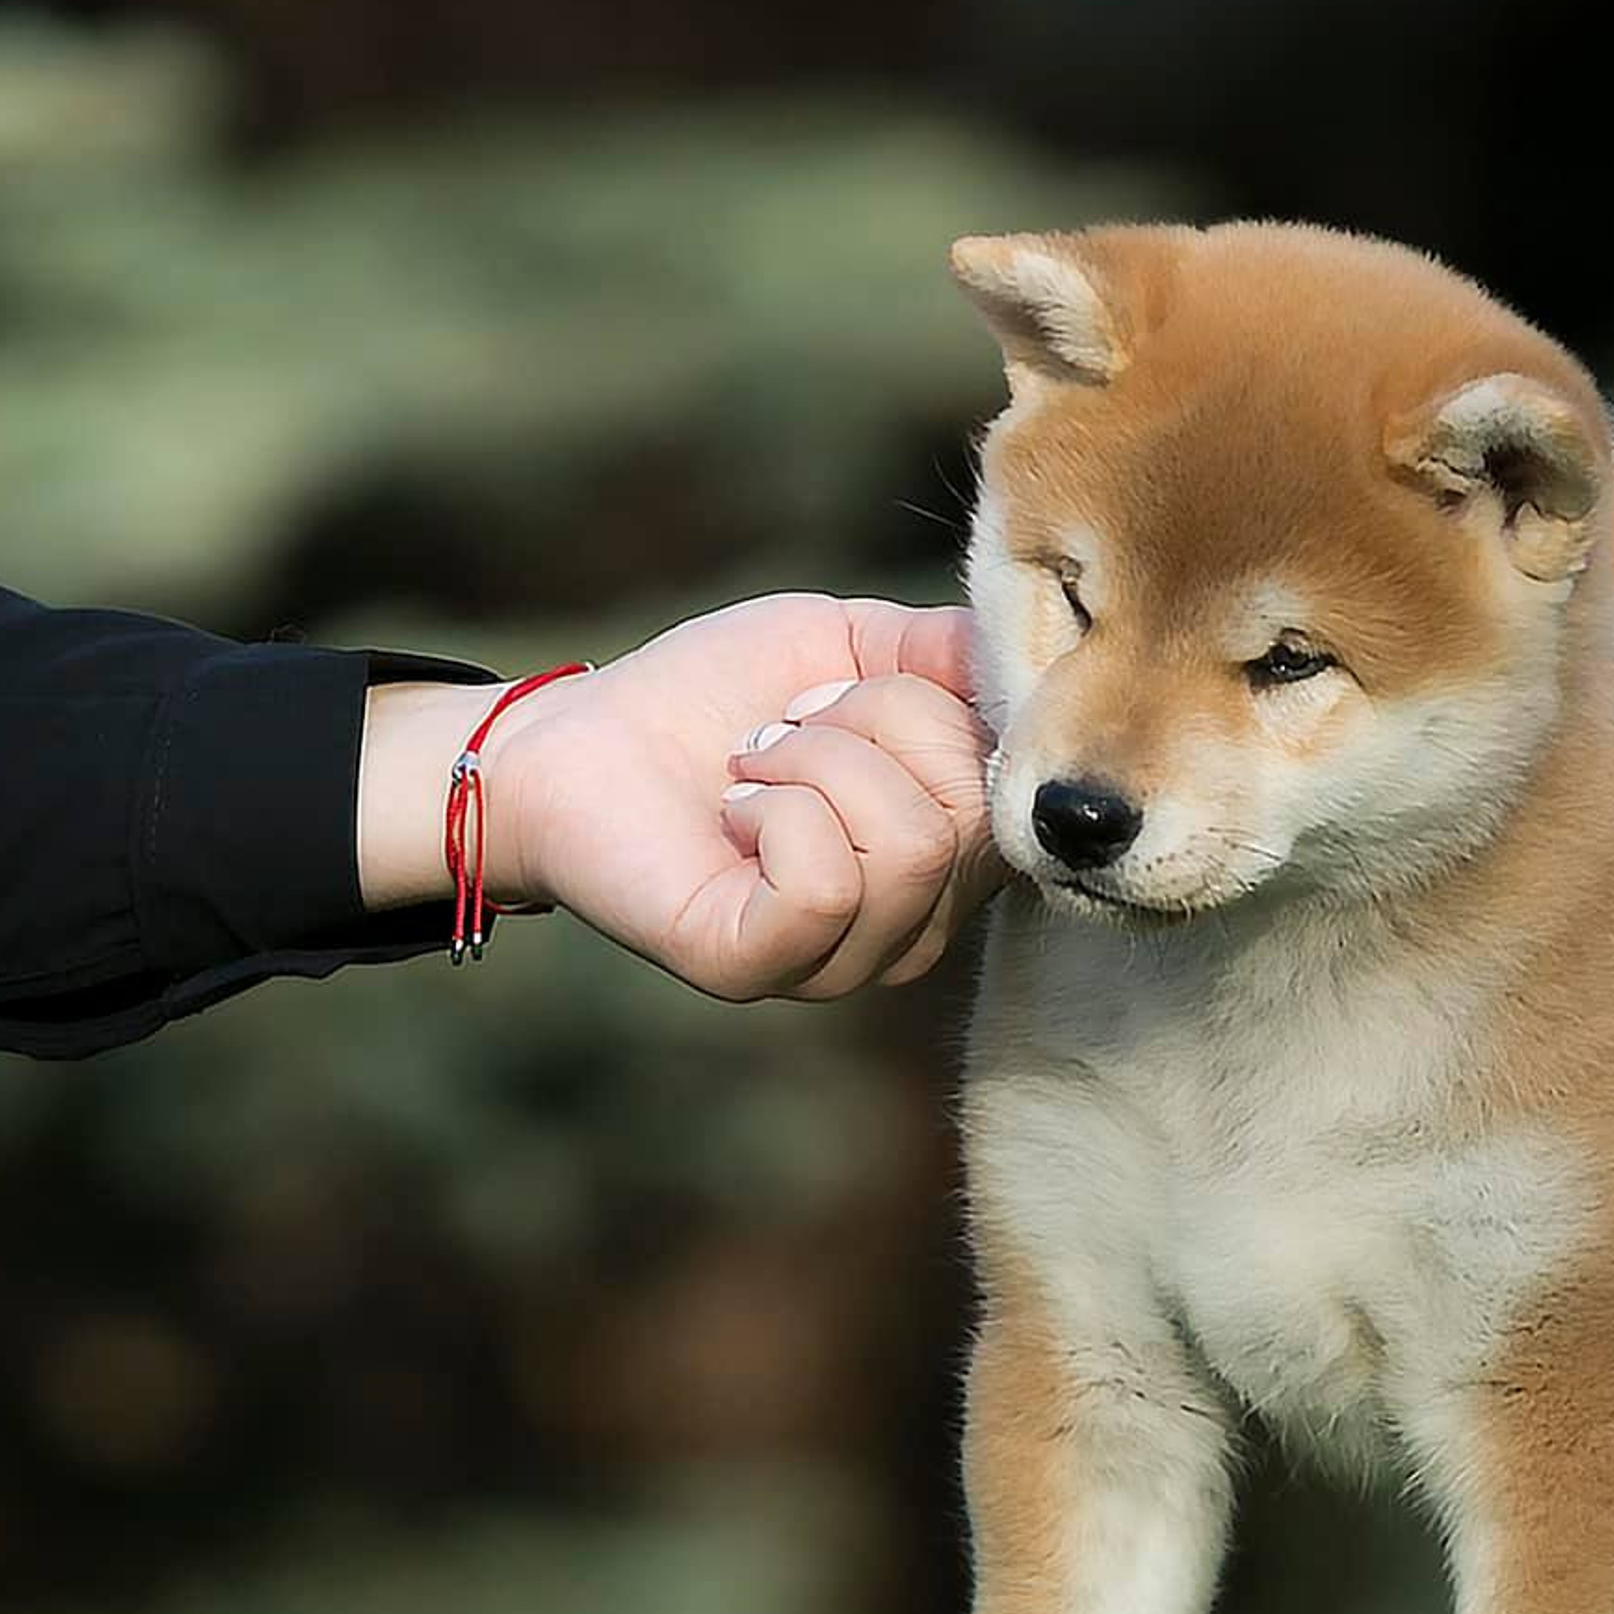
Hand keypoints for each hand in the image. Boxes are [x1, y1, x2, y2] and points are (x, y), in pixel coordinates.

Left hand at [358, 594, 1001, 997]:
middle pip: (969, 811)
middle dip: (873, 725)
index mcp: (951, 859)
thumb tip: (1032, 664)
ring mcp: (843, 960)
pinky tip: (732, 812)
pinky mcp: (759, 968)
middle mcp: (916, 925)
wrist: (581, 733)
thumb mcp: (855, 644)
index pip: (1021, 784)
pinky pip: (827, 885)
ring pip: (909, 846)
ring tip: (754, 769)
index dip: (944, 708)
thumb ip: (952, 652)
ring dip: (815, 765)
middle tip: (789, 731)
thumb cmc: (719, 696)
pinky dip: (776, 812)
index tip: (857, 694)